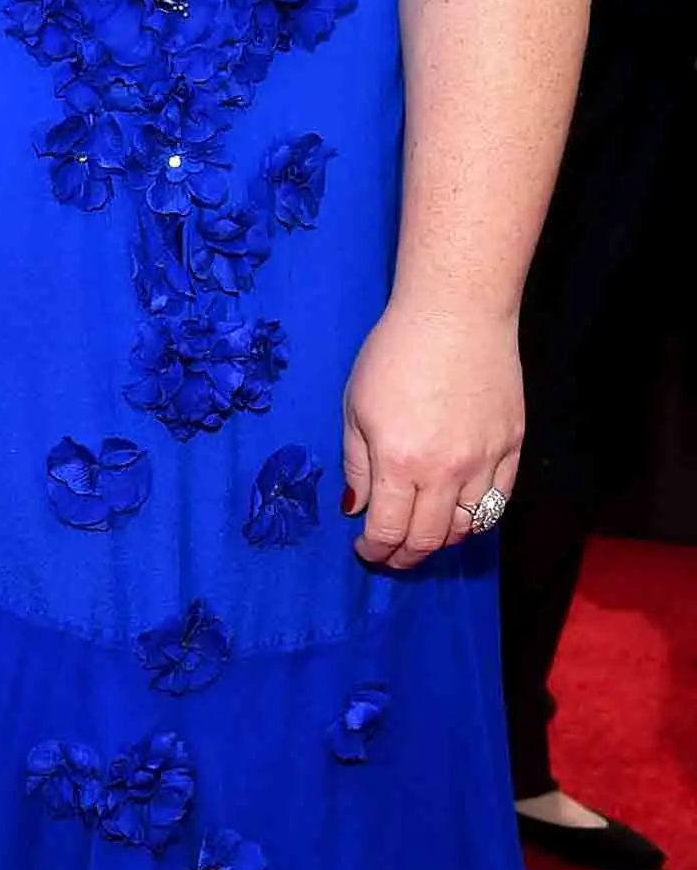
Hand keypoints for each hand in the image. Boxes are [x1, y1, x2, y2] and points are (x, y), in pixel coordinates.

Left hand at [341, 299, 521, 569]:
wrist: (455, 313)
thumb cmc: (395, 352)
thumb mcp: (356, 406)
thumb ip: (356, 464)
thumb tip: (356, 509)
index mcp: (399, 461)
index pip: (389, 530)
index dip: (375, 550)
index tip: (365, 550)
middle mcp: (446, 470)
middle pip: (429, 538)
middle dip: (405, 556)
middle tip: (391, 555)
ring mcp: (486, 460)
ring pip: (469, 527)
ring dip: (442, 541)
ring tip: (422, 535)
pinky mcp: (513, 445)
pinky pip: (499, 501)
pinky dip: (478, 518)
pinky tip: (459, 515)